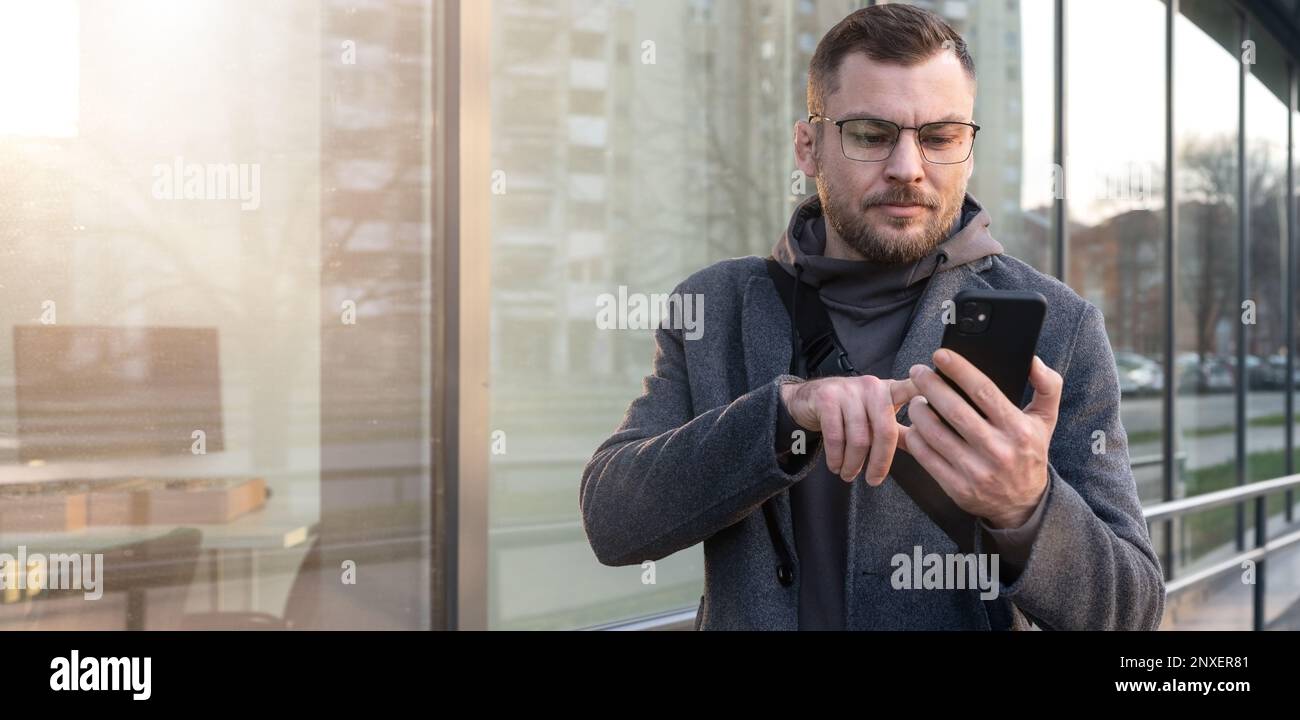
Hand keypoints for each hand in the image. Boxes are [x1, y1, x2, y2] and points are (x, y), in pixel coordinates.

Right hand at [780, 375, 918, 484]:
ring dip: (853, 464)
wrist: (808, 399)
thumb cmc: (848, 411)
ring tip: (849, 475)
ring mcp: (849, 390)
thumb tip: (926, 448)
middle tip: (873, 481)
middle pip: (885, 431)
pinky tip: (835, 465)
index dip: (924, 394)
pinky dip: (836, 457)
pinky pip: (836, 436)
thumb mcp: (874, 418)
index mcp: (889, 390)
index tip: (937, 403)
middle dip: (880, 462)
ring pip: (859, 438)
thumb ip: (897, 432)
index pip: (911, 389)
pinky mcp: (827, 398)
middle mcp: (872, 386)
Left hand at [897, 350, 1061, 528]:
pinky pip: (927, 458)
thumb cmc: (1029, 453)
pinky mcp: (957, 487)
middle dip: (930, 386)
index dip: (959, 370)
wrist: (1023, 504)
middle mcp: (997, 450)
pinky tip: (914, 427)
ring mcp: (976, 471)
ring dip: (919, 412)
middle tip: (917, 371)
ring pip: (936, 434)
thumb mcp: (1045, 420)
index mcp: (1018, 429)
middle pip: (955, 410)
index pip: (984, 391)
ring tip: (915, 399)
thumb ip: (1047, 387)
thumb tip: (1033, 360)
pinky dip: (915, 439)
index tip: (940, 355)